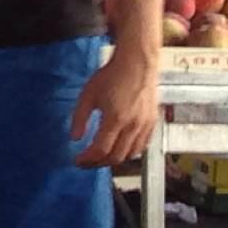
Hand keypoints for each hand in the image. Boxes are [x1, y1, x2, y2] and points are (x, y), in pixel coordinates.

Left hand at [71, 40, 158, 166]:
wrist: (136, 63)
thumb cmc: (111, 76)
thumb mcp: (87, 95)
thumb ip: (79, 118)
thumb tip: (74, 138)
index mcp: (116, 119)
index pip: (101, 150)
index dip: (87, 159)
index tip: (77, 161)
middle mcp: (133, 125)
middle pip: (116, 156)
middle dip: (98, 163)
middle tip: (86, 163)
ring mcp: (145, 125)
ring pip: (131, 154)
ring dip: (114, 160)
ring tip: (100, 158)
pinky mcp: (152, 122)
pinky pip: (143, 145)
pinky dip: (130, 152)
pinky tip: (119, 149)